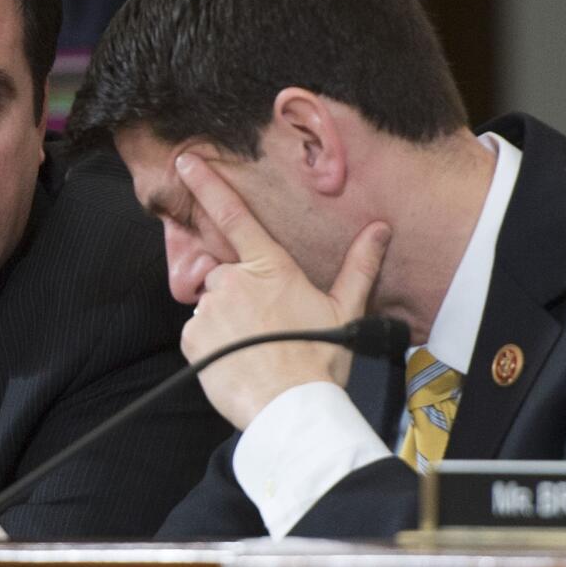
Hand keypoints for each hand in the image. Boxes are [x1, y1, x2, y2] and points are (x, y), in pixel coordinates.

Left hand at [175, 152, 391, 430]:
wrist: (290, 406)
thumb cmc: (318, 359)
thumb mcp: (345, 309)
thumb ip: (359, 265)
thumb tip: (379, 230)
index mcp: (269, 266)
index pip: (233, 214)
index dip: (207, 184)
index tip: (186, 160)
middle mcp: (233, 279)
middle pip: (226, 275)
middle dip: (239, 296)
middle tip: (264, 328)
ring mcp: (210, 308)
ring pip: (212, 307)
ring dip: (226, 322)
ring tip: (252, 349)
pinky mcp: (192, 337)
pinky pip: (198, 334)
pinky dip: (211, 345)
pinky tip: (235, 360)